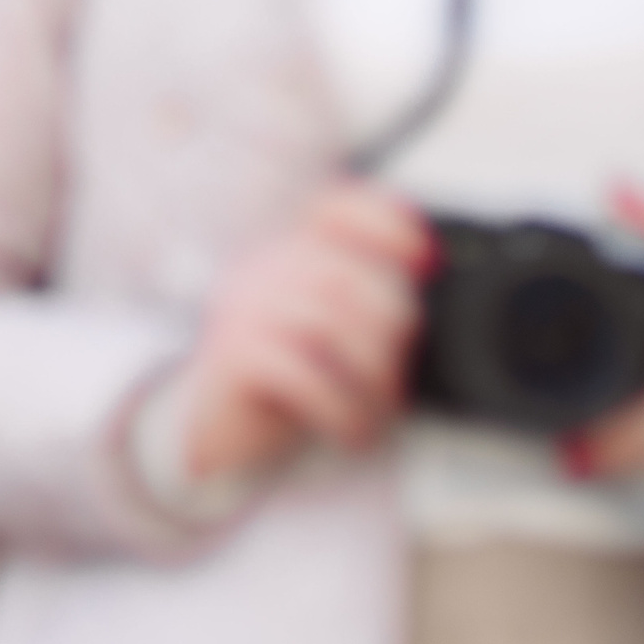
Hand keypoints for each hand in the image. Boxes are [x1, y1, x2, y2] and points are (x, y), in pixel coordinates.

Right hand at [176, 182, 433, 483]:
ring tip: (371, 414)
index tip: (425, 261)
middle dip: (391, 336)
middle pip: (352, 276)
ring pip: (332, 323)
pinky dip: (340, 409)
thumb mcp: (327, 333)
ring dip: (370, 380)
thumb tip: (426, 275)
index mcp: (290, 257)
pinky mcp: (236, 355)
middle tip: (390, 384)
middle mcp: (264, 272)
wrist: (217, 433)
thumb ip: (364, 300)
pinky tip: (346, 428)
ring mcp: (246, 309)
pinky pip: (305, 373)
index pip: (339, 210)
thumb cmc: (282, 385)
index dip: (388, 223)